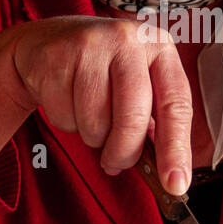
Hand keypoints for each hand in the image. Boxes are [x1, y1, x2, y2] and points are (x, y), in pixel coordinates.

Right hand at [4, 16, 193, 193]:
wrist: (46, 42)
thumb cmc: (101, 68)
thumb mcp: (136, 80)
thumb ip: (154, 119)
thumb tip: (166, 171)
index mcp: (158, 46)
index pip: (176, 103)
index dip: (176, 148)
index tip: (175, 183)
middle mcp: (127, 40)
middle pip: (133, 117)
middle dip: (124, 153)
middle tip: (116, 162)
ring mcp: (90, 46)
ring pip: (96, 122)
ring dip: (93, 135)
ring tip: (89, 113)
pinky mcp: (56, 59)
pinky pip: (64, 118)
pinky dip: (67, 123)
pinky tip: (68, 100)